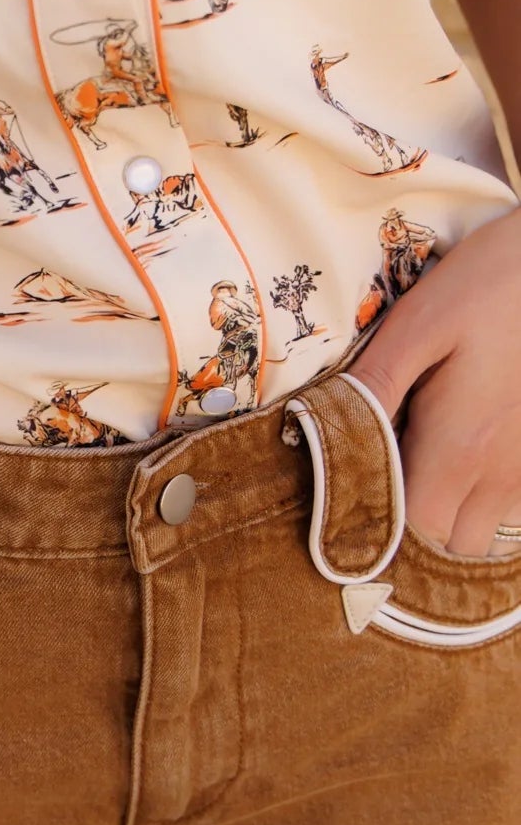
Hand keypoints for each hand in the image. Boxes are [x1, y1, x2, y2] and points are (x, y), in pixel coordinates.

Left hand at [353, 207, 520, 554]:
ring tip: (428, 462)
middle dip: (416, 521)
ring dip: (456, 512)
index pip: (412, 526)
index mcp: (460, 446)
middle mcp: (503, 471)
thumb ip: (374, 386)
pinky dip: (488, 496)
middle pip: (450, 540)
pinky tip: (470, 452)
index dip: (379, 515)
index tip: (357, 484)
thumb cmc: (489, 284)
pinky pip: (514, 506)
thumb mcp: (419, 324)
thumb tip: (324, 431)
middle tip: (388, 470)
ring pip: (487, 530)